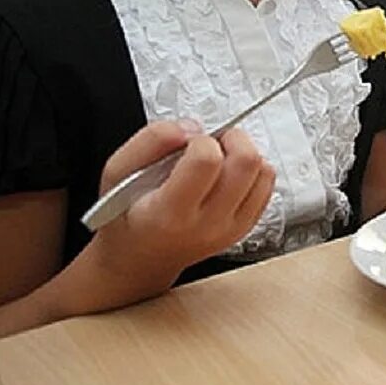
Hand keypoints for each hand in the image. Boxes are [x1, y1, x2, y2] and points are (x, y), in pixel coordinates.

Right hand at [92, 119, 274, 290]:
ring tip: (218, 160)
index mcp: (170, 212)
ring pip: (264, 173)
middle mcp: (207, 224)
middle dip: (231, 139)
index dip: (200, 140)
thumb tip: (191, 127)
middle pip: (246, 162)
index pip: (207, 160)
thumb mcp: (118, 171)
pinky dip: (253, 170)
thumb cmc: (126, 214)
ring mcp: (230, 228)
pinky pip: (268, 186)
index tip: (187, 143)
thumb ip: (151, 140)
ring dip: (244, 154)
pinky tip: (227, 174)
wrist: (139, 256)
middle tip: (211, 144)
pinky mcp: (245, 227)